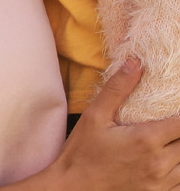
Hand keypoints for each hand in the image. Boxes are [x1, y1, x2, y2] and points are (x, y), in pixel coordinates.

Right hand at [14, 60, 179, 189]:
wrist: (73, 189)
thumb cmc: (82, 152)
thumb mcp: (94, 117)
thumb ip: (117, 89)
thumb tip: (135, 62)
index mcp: (147, 140)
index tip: (176, 108)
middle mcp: (160, 163)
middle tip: (172, 125)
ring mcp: (161, 182)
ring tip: (172, 140)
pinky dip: (179, 172)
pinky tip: (171, 162)